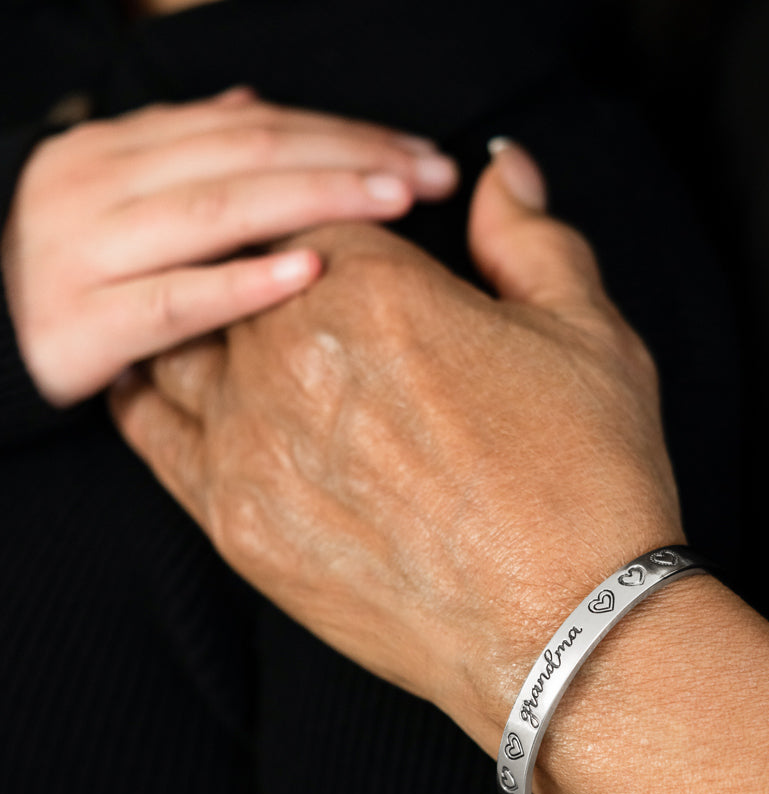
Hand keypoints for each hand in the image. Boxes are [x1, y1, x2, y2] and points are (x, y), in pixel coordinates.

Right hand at [2, 87, 457, 405]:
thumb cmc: (68, 262)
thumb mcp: (116, 187)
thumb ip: (185, 145)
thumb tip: (255, 102)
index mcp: (121, 146)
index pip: (255, 125)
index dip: (345, 132)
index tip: (420, 151)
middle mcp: (101, 184)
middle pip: (248, 155)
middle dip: (350, 158)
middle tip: (431, 175)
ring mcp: (85, 249)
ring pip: (216, 211)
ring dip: (315, 200)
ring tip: (394, 202)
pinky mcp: (78, 324)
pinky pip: (170, 301)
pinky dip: (241, 285)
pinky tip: (309, 275)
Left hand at [110, 141, 681, 751]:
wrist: (568, 626)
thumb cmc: (588, 474)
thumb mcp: (588, 328)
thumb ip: (528, 233)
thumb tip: (503, 167)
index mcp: (373, 289)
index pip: (315, 211)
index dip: (341, 214)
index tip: (361, 233)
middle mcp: (289, 357)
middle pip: (241, 270)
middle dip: (275, 262)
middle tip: (307, 276)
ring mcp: (249, 445)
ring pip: (186, 341)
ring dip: (215, 322)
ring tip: (243, 323)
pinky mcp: (233, 523)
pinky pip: (155, 431)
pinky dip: (158, 391)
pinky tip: (171, 378)